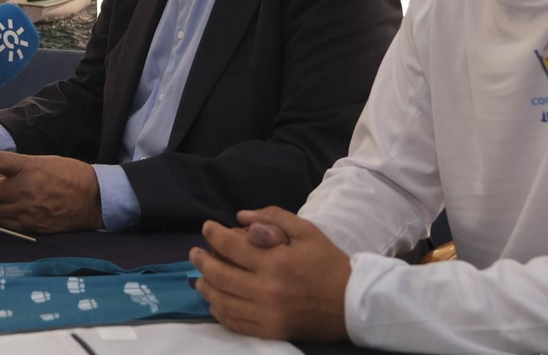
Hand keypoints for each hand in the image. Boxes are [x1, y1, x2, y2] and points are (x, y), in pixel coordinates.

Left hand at [0, 150, 102, 233]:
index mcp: (29, 168)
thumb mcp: (42, 162)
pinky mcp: (32, 226)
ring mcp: (28, 210)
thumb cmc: (70, 175)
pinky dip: (2, 216)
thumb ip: (16, 169)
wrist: (93, 197)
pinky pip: (6, 223)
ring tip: (0, 196)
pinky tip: (8, 210)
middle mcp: (25, 190)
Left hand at [189, 206, 350, 341]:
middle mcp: (267, 290)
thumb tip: (241, 217)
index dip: (214, 234)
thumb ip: (273, 218)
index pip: (231, 246)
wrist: (352, 303)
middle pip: (220, 275)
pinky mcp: (270, 331)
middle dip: (202, 261)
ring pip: (223, 301)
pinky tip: (215, 303)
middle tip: (194, 253)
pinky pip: (236, 323)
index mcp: (276, 262)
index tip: (207, 227)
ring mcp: (267, 314)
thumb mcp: (306, 231)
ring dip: (206, 288)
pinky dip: (220, 312)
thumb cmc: (328, 263)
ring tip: (198, 278)